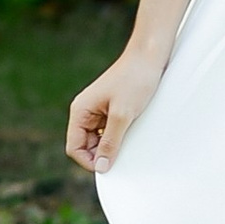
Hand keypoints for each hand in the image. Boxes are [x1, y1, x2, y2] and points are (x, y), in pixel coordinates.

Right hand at [66, 41, 166, 173]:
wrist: (150, 56)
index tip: (110, 166)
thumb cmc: (135, 79)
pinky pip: (110, 131)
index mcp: (80, 111)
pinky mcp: (112, 109)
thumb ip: (110, 142)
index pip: (74, 148)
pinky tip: (132, 133)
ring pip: (99, 140)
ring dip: (112, 145)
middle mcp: (85, 111)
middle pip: (86, 146)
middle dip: (101, 154)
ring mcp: (98, 110)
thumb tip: (101, 167)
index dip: (89, 161)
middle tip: (123, 153)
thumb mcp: (123, 115)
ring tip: (130, 139)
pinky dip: (119, 136)